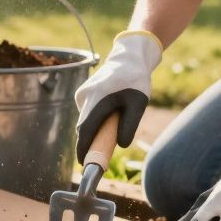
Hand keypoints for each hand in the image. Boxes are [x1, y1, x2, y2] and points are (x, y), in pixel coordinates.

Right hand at [74, 31, 162, 160]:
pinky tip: (110, 112)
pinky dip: (96, 119)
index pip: (85, 130)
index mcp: (97, 99)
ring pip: (86, 120)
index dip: (83, 149)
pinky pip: (87, 112)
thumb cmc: (135, 80)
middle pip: (84, 127)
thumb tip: (121, 146)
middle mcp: (85, 96)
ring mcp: (82, 94)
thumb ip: (130, 126)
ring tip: (115, 123)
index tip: (84, 163)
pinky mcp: (83, 93)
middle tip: (103, 153)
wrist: (129, 57)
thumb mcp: (138, 104)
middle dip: (91, 141)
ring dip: (95, 129)